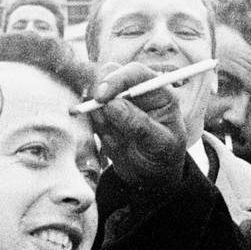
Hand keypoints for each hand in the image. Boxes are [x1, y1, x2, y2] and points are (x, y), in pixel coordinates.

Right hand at [89, 62, 187, 187]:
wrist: (150, 175)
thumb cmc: (163, 157)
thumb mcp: (159, 144)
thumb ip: (139, 124)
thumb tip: (113, 105)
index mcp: (157, 92)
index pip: (135, 73)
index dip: (116, 79)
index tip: (101, 97)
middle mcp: (136, 91)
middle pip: (109, 73)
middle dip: (98, 91)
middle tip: (92, 112)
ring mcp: (118, 100)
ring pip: (94, 91)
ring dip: (94, 111)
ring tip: (112, 136)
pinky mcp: (103, 113)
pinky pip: (87, 110)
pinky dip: (90, 122)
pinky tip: (108, 139)